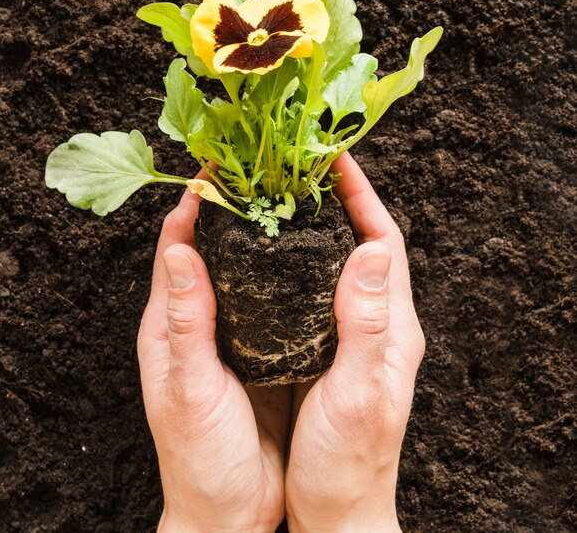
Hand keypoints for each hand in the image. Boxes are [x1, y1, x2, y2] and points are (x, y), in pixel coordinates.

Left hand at [137, 185, 289, 532]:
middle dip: (234, 208)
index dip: (193, 203)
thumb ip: (185, 323)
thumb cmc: (200, 458)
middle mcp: (200, 322)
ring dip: (264, 236)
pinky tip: (314, 260)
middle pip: (213, 249)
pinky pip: (276, 301)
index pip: (176, 246)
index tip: (217, 166)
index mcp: (171, 324)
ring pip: (247, 271)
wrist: (229, 513)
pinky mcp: (265, 352)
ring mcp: (235, 336)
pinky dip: (289, 274)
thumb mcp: (187, 388)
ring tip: (292, 202)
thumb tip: (180, 250)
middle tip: (265, 172)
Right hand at [285, 152, 425, 532]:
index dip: (363, 197)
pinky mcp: (320, 348)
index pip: (386, 243)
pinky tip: (264, 254)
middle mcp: (375, 324)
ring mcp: (348, 335)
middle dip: (335, 200)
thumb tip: (375, 249)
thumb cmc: (348, 462)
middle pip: (360, 244)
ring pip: (332, 264)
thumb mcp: (361, 393)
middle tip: (299, 168)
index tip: (335, 159)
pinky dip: (290, 262)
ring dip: (311, 227)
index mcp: (392, 329)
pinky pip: (309, 290)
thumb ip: (369, 323)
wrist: (335, 510)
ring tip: (279, 197)